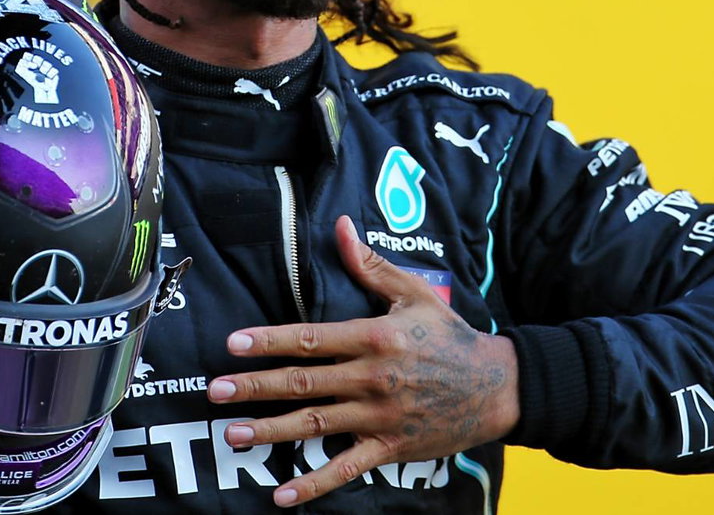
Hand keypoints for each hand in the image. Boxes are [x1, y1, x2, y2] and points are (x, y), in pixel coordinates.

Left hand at [207, 215, 518, 507]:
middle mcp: (373, 377)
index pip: (311, 338)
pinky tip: (281, 495)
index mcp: (374, 337)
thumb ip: (370, 265)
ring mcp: (380, 415)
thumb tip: (341, 226)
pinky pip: (346, 469)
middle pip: (303, 382)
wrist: (498, 386)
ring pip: (316, 424)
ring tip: (233, 434)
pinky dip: (313, 484)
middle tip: (215, 392)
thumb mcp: (413, 293)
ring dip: (271, 431)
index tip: (233, 344)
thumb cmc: (450, 336)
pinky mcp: (391, 447)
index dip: (269, 340)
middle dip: (255, 387)